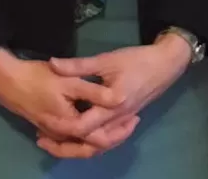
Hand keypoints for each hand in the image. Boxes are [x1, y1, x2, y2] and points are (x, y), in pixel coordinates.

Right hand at [0, 48, 135, 157]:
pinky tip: (99, 122)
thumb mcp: (70, 81)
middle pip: (91, 146)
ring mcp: (55, 132)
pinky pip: (73, 139)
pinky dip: (88, 134)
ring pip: (82, 144)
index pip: (98, 138)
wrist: (8, 79)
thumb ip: (94, 91)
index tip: (134, 117)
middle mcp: (62, 134)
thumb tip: (120, 98)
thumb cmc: (39, 77)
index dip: (118, 130)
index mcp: (69, 124)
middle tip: (132, 123)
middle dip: (113, 137)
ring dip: (101, 136)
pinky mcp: (50, 127)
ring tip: (121, 124)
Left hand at [39, 35, 191, 157]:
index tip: (43, 121)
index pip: (81, 125)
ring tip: (55, 142)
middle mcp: (117, 120)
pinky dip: (91, 143)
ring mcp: (123, 123)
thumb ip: (79, 65)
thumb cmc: (137, 59)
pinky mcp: (126, 122)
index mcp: (111, 104)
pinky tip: (79, 136)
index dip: (60, 125)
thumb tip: (53, 64)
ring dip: (76, 148)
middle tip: (42, 140)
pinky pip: (106, 141)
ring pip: (97, 147)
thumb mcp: (107, 59)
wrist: (165, 65)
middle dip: (63, 147)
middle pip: (87, 145)